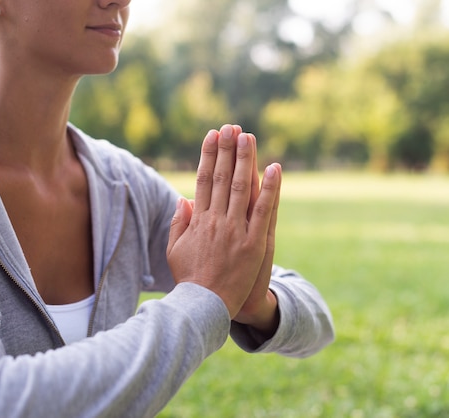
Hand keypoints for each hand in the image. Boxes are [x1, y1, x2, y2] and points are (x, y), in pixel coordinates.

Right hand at [167, 126, 280, 318]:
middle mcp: (216, 221)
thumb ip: (178, 223)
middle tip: (231, 127)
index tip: (212, 136)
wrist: (206, 307)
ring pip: (241, 188)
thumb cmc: (190, 279)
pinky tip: (274, 168)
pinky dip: (270, 189)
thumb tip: (183, 198)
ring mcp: (236, 231)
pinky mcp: (254, 244)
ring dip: (245, 160)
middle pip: (222, 177)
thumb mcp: (174, 251)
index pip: (203, 179)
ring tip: (248, 136)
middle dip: (227, 149)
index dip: (208, 155)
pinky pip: (264, 211)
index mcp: (197, 221)